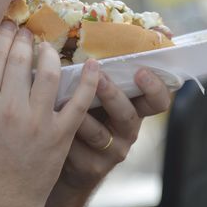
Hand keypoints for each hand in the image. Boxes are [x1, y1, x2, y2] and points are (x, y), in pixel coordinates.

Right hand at [0, 22, 99, 206]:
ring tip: (50, 48)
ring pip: (49, 73)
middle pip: (20, 59)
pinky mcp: (61, 134)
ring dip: (51, 53)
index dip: (3, 37)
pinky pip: (78, 101)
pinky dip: (89, 81)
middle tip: (29, 33)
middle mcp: (10, 108)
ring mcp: (38, 121)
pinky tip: (92, 65)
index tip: (9, 28)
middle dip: (25, 39)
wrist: (2, 202)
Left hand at [56, 68, 171, 190]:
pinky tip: (48, 123)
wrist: (66, 161)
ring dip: (83, 117)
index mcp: (135, 109)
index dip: (154, 87)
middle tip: (97, 77)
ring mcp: (112, 152)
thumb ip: (105, 74)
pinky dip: (61, 134)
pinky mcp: (91, 168)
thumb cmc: (85, 116)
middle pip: (128, 115)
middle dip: (112, 95)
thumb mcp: (100, 97)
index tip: (140, 71)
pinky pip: (76, 149)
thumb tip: (130, 38)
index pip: (158, 101)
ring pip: (100, 134)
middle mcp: (128, 131)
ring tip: (64, 100)